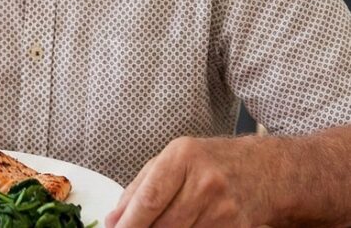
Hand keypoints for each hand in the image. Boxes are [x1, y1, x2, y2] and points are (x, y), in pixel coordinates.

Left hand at [105, 136, 270, 227]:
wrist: (264, 169)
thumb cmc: (209, 161)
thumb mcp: (172, 159)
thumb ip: (138, 188)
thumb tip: (114, 219)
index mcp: (183, 157)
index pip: (150, 198)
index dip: (130, 222)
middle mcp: (205, 182)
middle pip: (164, 224)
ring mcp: (224, 209)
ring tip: (163, 222)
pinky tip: (185, 224)